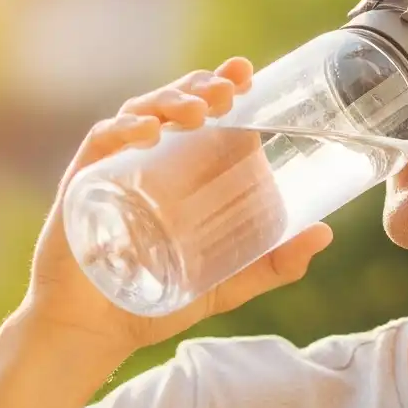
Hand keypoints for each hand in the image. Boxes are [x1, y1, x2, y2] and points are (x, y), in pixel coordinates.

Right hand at [21, 56, 333, 358]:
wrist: (95, 333)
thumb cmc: (155, 303)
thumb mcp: (228, 284)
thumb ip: (274, 264)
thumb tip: (326, 233)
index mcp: (175, 173)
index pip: (199, 116)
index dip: (220, 86)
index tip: (246, 73)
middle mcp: (144, 162)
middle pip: (171, 106)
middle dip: (200, 88)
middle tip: (230, 90)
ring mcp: (112, 170)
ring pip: (137, 114)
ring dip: (169, 102)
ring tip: (200, 109)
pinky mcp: (81, 184)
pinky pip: (101, 145)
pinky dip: (124, 131)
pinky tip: (149, 132)